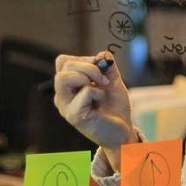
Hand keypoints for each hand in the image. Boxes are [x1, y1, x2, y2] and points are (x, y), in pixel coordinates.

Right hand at [53, 51, 137, 170]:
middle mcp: (62, 95)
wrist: (123, 130)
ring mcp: (65, 106)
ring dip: (87, 76)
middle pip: (64, 66)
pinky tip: (101, 101)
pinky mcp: (74, 116)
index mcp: (68, 86)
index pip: (63, 61)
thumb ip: (106, 66)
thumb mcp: (112, 80)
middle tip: (103, 79)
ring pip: (64, 77)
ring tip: (100, 87)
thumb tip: (102, 55)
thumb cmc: (115, 106)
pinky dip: (97, 92)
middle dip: (88, 66)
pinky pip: (84, 92)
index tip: (99, 68)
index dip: (82, 59)